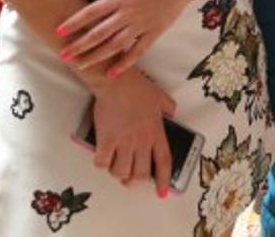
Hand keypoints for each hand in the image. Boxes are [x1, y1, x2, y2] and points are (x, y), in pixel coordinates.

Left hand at [57, 0, 196, 77]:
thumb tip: (96, 12)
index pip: (92, 12)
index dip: (74, 22)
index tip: (59, 31)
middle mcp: (128, 12)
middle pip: (99, 32)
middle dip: (80, 45)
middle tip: (63, 55)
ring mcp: (142, 24)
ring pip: (115, 44)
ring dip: (97, 56)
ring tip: (81, 65)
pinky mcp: (155, 32)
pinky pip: (137, 51)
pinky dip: (124, 63)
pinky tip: (112, 73)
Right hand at [90, 68, 175, 196]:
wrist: (117, 82)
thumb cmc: (138, 89)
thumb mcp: (161, 98)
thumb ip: (169, 109)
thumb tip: (172, 116)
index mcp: (156, 133)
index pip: (164, 162)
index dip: (164, 181)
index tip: (163, 193)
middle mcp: (141, 141)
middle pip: (141, 174)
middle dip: (136, 182)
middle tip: (131, 179)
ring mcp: (123, 141)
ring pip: (121, 172)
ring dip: (118, 174)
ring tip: (116, 167)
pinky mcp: (106, 139)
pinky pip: (102, 163)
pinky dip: (102, 165)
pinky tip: (103, 158)